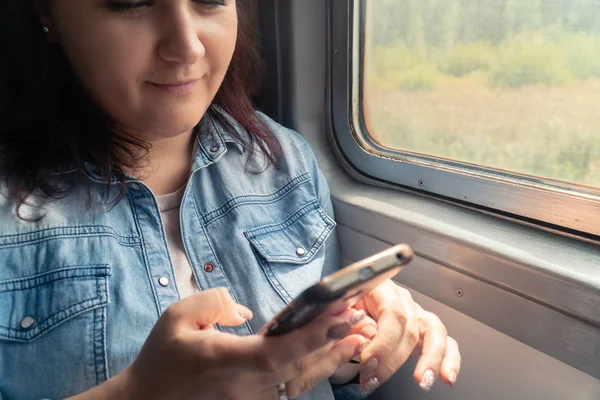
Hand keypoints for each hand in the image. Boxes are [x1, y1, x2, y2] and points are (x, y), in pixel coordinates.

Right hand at [123, 288, 368, 399]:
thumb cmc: (163, 358)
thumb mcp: (177, 317)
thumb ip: (214, 302)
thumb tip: (246, 310)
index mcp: (227, 362)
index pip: (279, 351)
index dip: (313, 335)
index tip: (339, 315)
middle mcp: (247, 385)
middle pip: (302, 366)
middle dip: (334, 340)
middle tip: (358, 314)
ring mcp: (254, 397)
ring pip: (303, 378)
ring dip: (333, 355)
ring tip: (358, 333)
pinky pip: (294, 384)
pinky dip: (317, 366)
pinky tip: (332, 353)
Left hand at [350, 280, 461, 394]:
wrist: (348, 303)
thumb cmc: (343, 306)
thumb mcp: (338, 308)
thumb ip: (347, 322)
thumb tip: (362, 340)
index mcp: (381, 288)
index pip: (392, 314)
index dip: (382, 342)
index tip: (368, 364)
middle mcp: (403, 300)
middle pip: (409, 328)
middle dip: (392, 360)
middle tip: (372, 380)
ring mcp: (417, 314)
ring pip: (435, 332)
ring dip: (430, 359)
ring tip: (422, 381)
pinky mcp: (425, 329)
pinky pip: (446, 342)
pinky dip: (450, 359)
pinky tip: (446, 377)